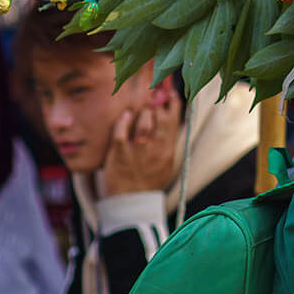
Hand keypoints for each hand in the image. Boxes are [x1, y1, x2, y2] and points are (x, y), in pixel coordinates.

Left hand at [102, 77, 181, 196]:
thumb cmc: (148, 179)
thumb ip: (167, 138)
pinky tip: (124, 117)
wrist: (132, 201)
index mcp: (168, 148)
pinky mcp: (119, 152)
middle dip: (154, 104)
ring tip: (136, 114)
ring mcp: (138, 149)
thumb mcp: (165, 161)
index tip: (168, 92)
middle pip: (159, 115)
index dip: (171, 100)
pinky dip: (123, 121)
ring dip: (140, 112)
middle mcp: (155, 147)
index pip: (174, 117)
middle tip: (149, 102)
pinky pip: (121, 129)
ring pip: (143, 119)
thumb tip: (168, 113)